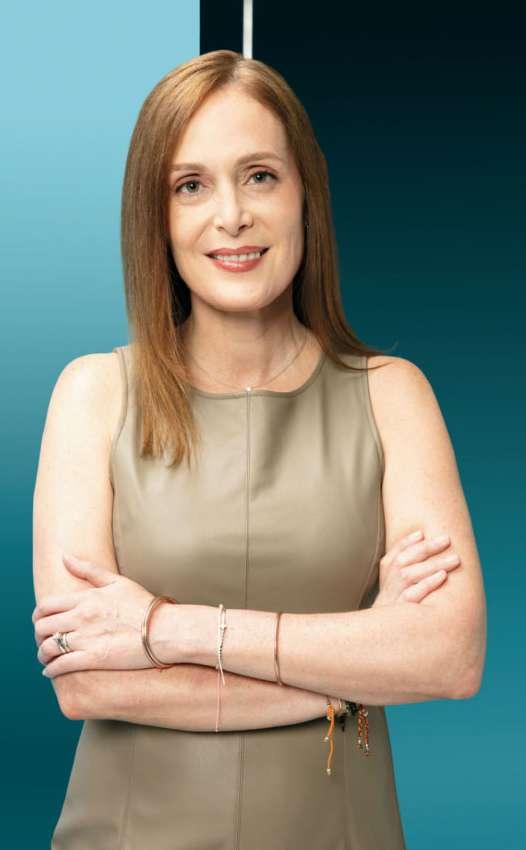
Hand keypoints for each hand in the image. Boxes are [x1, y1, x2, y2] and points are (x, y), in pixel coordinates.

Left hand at [32, 554, 170, 677]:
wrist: (164, 630)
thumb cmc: (144, 605)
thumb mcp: (117, 582)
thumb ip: (88, 570)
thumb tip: (65, 557)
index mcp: (86, 598)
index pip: (46, 605)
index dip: (38, 615)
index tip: (41, 621)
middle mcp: (81, 617)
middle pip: (43, 627)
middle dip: (38, 635)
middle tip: (43, 640)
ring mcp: (86, 638)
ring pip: (48, 647)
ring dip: (42, 654)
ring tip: (46, 658)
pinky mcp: (93, 658)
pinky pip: (61, 665)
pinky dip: (51, 670)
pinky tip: (51, 671)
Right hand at [372, 530, 460, 607]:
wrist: (379, 640)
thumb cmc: (392, 609)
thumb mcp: (391, 585)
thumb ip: (401, 562)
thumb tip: (420, 537)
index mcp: (386, 576)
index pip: (396, 554)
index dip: (407, 542)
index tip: (423, 533)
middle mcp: (389, 585)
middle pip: (406, 561)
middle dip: (427, 548)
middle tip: (446, 540)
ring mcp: (395, 598)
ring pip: (411, 575)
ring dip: (433, 564)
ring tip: (454, 559)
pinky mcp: (403, 613)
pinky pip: (415, 595)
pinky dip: (428, 584)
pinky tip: (442, 577)